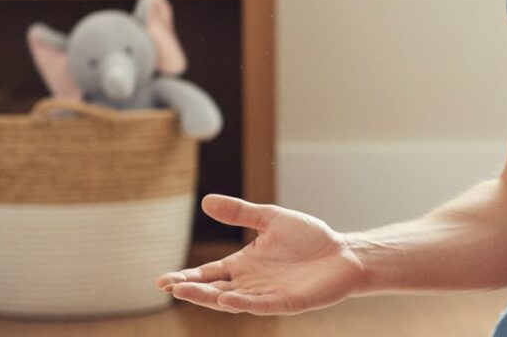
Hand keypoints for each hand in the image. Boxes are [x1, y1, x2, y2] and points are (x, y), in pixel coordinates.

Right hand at [155, 194, 366, 314]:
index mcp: (245, 264)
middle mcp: (251, 282)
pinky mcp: (285, 303)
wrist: (343, 253)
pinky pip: (259, 305)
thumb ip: (241, 212)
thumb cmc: (310, 238)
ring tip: (186, 291)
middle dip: (190, 288)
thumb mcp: (271, 218)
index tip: (162, 279)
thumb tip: (206, 200)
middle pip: (213, 288)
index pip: (209, 272)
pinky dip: (241, 303)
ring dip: (209, 297)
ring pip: (230, 300)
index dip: (187, 276)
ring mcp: (266, 294)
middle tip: (167, 286)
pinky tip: (225, 298)